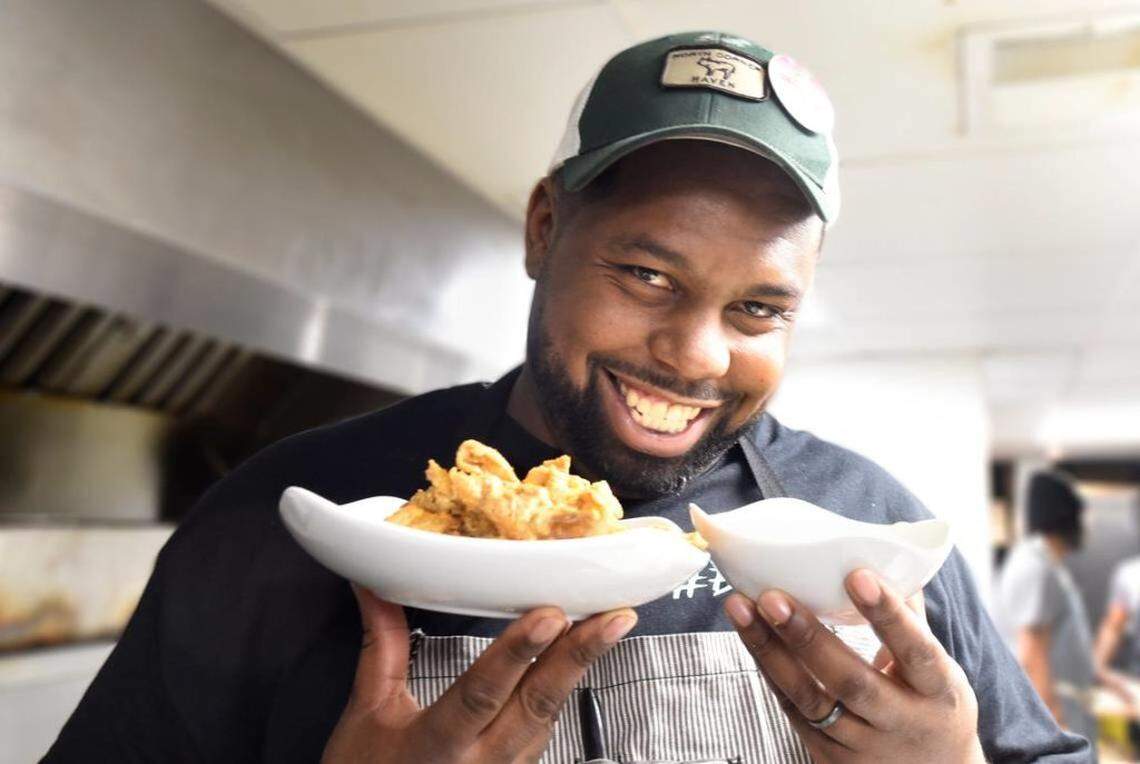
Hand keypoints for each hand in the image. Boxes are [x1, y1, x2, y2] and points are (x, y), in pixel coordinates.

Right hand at [323, 586, 636, 762]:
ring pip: (549, 716)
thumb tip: (375, 588)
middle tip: (613, 617)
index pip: (482, 693)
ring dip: (578, 670)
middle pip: (537, 704)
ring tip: (607, 625)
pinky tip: (578, 660)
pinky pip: (545, 733)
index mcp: (436, 745)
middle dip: (578, 656)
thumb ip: (382, 648)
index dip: (516, 653)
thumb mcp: (368, 713)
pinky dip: (561, 693)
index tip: (549, 616)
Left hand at [724, 570, 984, 762]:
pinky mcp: (830, 757)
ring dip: (770, 651)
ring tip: (740, 607)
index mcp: (938, 690)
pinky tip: (748, 635)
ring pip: (809, 699)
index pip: (915, 650)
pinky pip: (792, 710)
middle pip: (851, 681)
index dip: (888, 615)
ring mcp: (862, 745)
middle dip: (807, 638)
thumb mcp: (938, 668)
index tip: (856, 575)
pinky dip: (769, 670)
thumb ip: (911, 615)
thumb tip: (892, 551)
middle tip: (771, 596)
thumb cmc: (931, 704)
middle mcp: (900, 721)